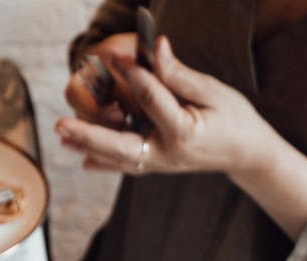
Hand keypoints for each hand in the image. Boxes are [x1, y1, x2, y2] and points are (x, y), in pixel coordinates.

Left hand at [57, 36, 306, 239]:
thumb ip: (180, 75)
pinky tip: (83, 160)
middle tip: (61, 124)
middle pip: (121, 146)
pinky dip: (104, 162)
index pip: (150, 99)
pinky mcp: (158, 166)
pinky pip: (126, 166)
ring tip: (61, 136)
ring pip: (118, 159)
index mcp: (183, 132)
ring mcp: (161, 165)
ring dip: (88, 147)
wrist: (245, 153)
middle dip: (89, 134)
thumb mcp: (213, 91)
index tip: (111, 54)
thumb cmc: (233, 118)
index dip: (131, 74)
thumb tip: (155, 48)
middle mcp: (167, 154)